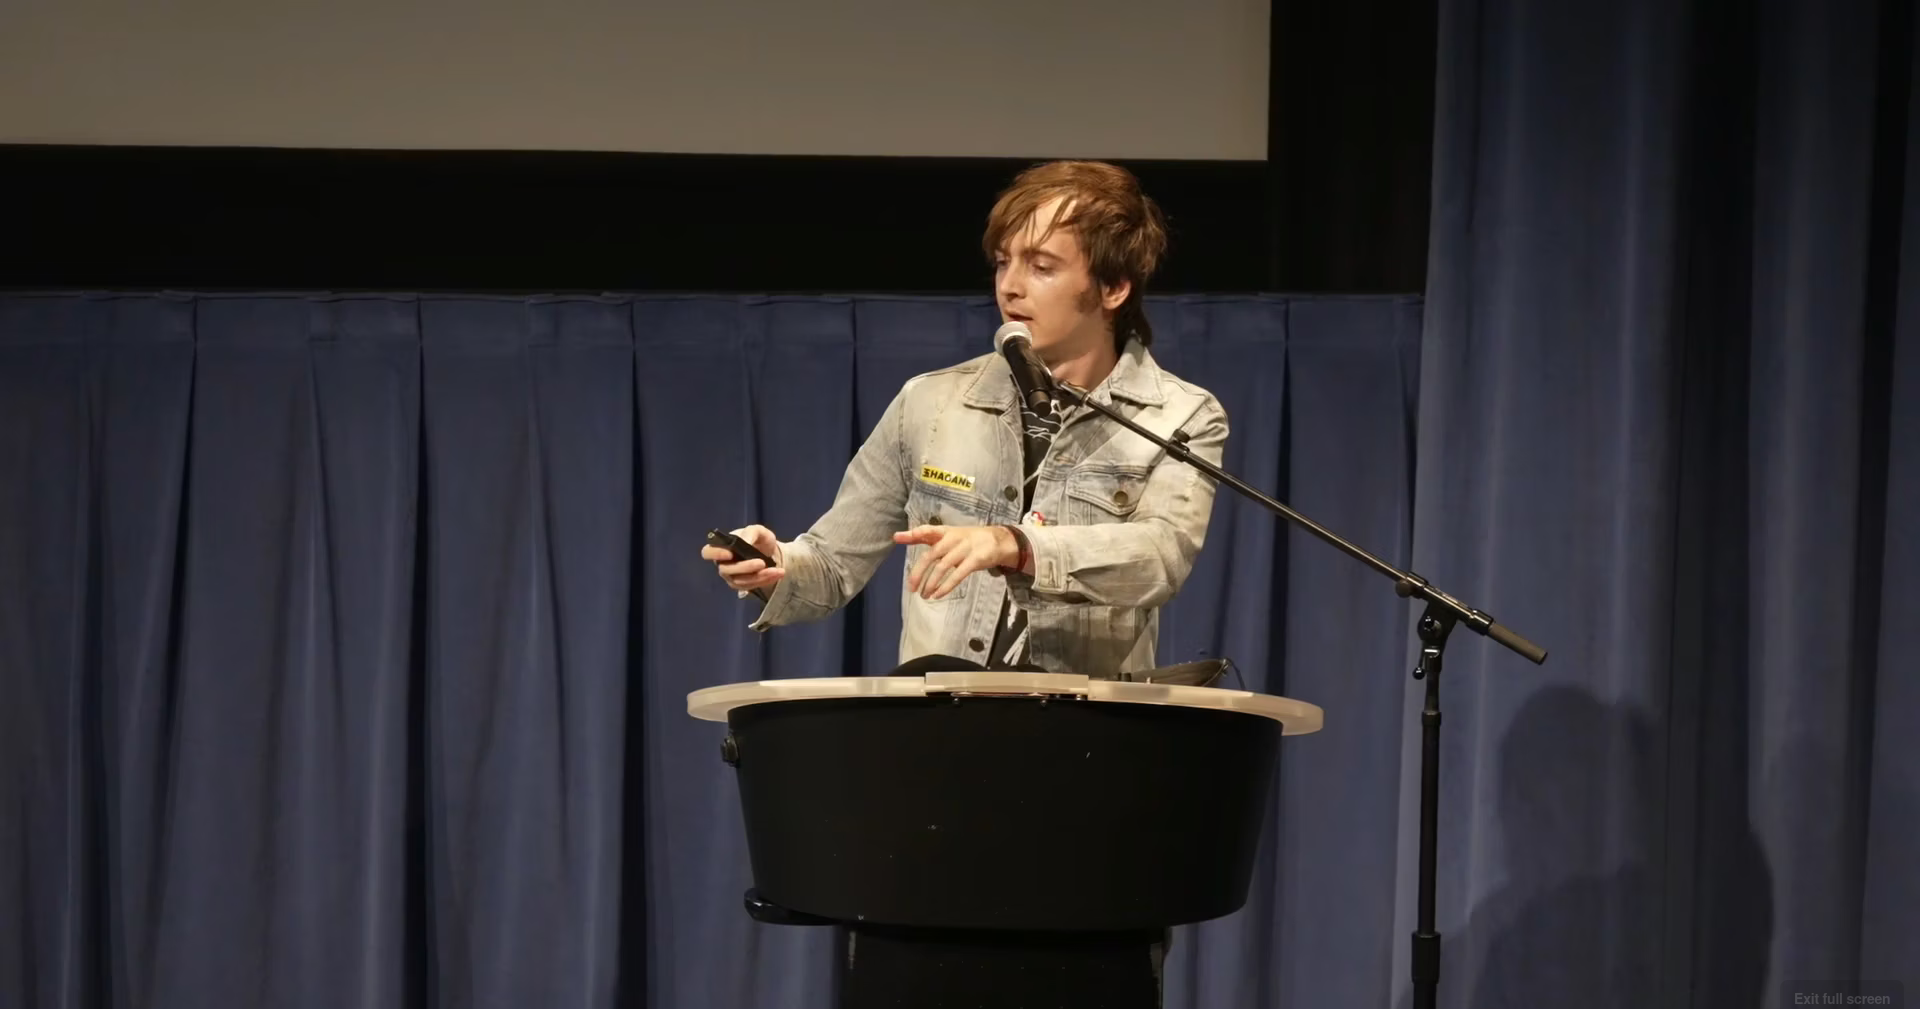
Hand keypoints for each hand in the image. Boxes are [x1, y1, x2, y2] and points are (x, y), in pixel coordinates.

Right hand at [701, 524, 785, 594]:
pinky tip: (777, 574)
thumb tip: (745, 541)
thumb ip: (751, 532)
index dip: (716, 554)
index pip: (708, 552)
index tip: (730, 554)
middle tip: (761, 562)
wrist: (770, 553)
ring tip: (777, 570)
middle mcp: (723, 564)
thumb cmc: (758, 539)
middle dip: (744, 567)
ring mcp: (731, 577)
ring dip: (760, 576)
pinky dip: (765, 580)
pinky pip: (751, 586)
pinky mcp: (742, 586)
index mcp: (721, 548)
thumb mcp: (758, 531)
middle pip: (726, 570)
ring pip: (741, 580)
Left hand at [894, 525, 1018, 599]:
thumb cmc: (966, 540)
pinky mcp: (976, 559)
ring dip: (931, 583)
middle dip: (919, 572)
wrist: (998, 540)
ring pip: (943, 567)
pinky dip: (946, 586)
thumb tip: (897, 537)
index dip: (914, 534)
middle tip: (911, 587)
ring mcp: (965, 548)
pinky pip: (958, 575)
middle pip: (932, 555)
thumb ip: (923, 537)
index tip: (897, 537)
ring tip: (924, 595)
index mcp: (945, 532)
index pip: (928, 531)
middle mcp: (953, 538)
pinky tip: (938, 595)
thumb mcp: (946, 535)